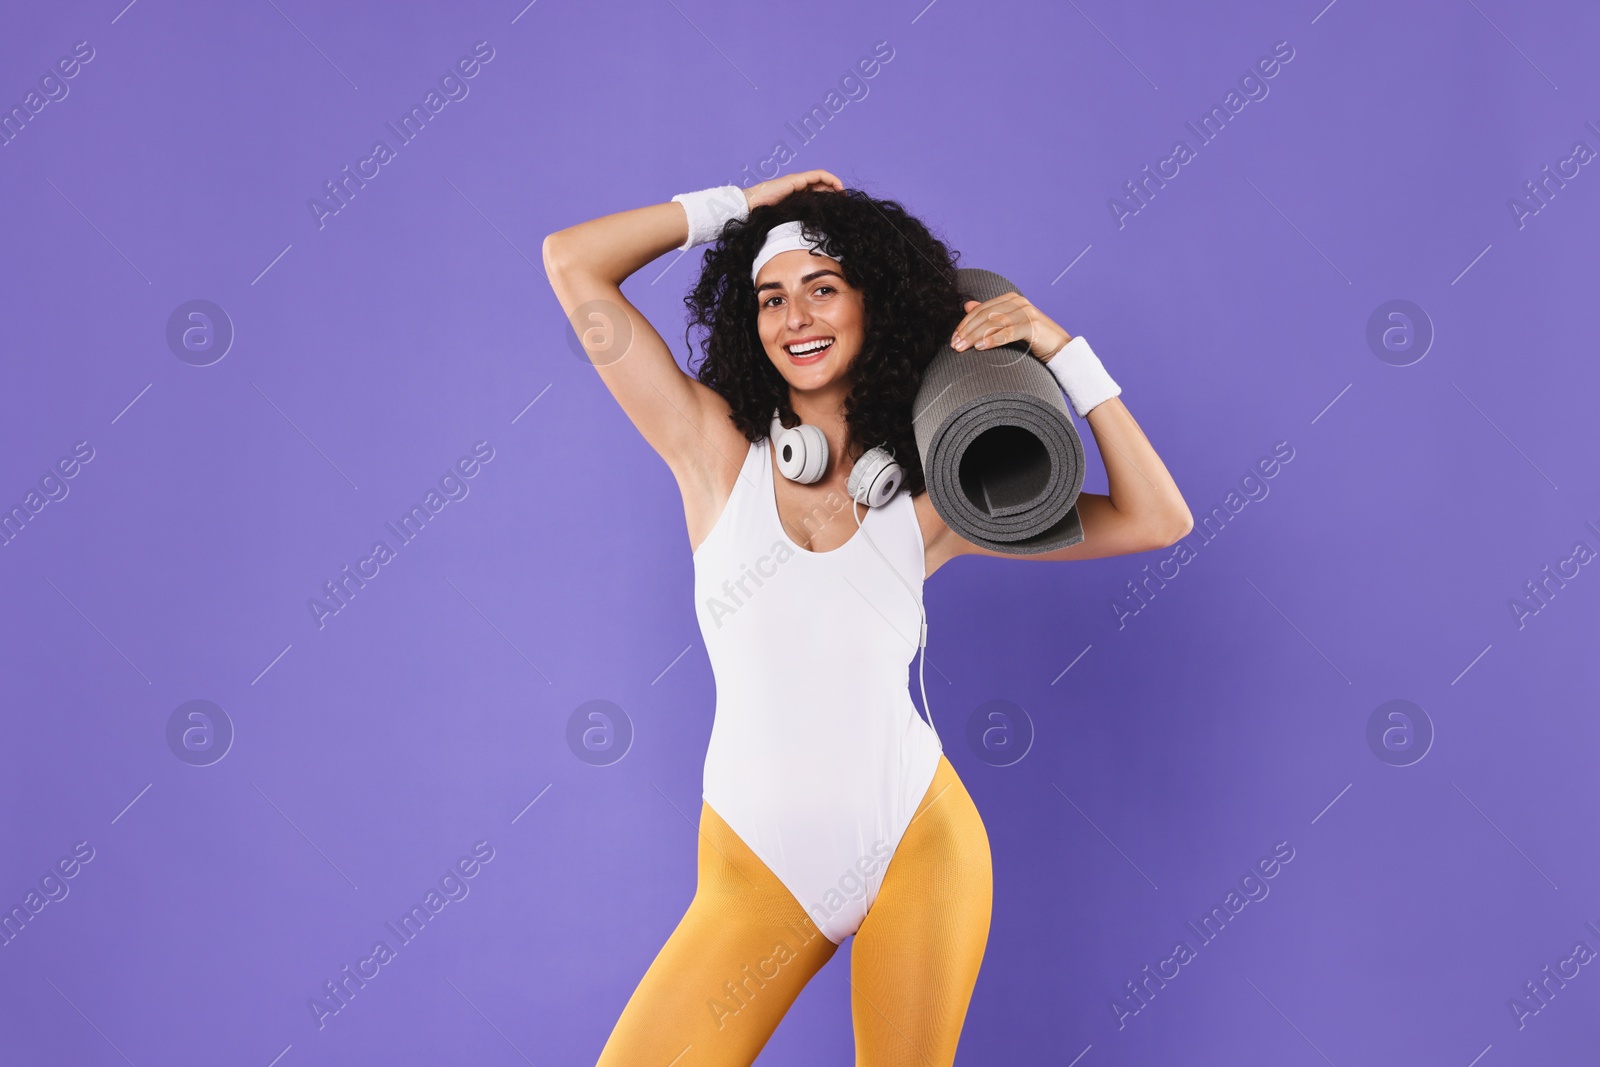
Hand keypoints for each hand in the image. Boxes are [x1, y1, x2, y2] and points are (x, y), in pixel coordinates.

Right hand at [742, 169, 845, 210]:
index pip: (816, 193)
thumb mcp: (788, 219)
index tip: (839, 206)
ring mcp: (797, 181)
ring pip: (821, 178)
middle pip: (821, 185)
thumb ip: (800, 219)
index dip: (829, 197)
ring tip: (843, 193)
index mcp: (795, 196)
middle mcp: (797, 186)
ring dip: (835, 184)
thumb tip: (815, 231)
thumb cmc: (764, 216)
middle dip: (834, 191)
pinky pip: (818, 175)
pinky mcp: (796, 179)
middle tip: (845, 201)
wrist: (751, 206)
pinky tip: (838, 187)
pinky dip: (830, 179)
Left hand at [949, 293, 1072, 361]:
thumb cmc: (1033, 340)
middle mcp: (1018, 302)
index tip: (953, 338)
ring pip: (994, 323)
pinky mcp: (1032, 325)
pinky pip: (1008, 332)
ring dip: (975, 336)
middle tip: (955, 345)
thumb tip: (967, 305)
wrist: (1060, 350)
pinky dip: (993, 339)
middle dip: (967, 331)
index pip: (981, 310)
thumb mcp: (1008, 326)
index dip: (965, 324)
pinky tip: (981, 347)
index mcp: (1010, 299)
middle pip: (985, 315)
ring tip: (963, 348)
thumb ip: (990, 315)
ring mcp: (1026, 312)